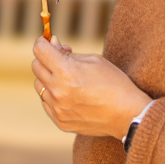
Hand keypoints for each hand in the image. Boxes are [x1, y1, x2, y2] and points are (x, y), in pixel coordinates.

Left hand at [32, 37, 152, 137]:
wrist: (128, 115)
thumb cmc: (114, 83)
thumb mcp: (94, 60)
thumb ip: (68, 52)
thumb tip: (50, 43)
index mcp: (66, 72)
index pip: (39, 50)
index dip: (42, 43)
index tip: (47, 42)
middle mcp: (58, 91)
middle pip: (36, 67)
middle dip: (46, 59)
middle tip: (61, 59)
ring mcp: (58, 108)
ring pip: (39, 86)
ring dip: (49, 79)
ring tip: (68, 80)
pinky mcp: (60, 121)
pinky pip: (47, 103)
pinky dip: (53, 96)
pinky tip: (70, 95)